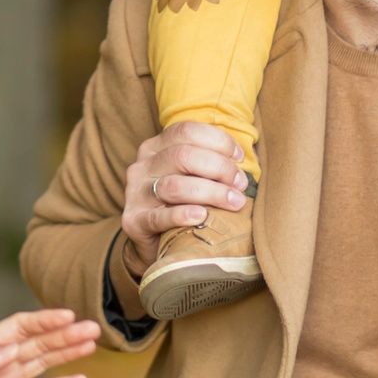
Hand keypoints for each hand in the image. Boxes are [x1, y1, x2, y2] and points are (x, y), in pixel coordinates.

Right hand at [119, 120, 249, 273]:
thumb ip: (210, 163)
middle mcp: (142, 166)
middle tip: (240, 185)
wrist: (154, 246)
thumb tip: (243, 158)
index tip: (240, 159)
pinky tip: (202, 216)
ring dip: (211, 192)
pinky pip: (159, 216)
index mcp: (156, 147)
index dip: (218, 141)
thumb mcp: (192, 177)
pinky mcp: (134, 221)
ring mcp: (135, 193)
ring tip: (234, 202)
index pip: (186, 131)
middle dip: (219, 168)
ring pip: (174, 185)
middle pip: (183, 156)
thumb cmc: (182, 205)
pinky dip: (183, 214)